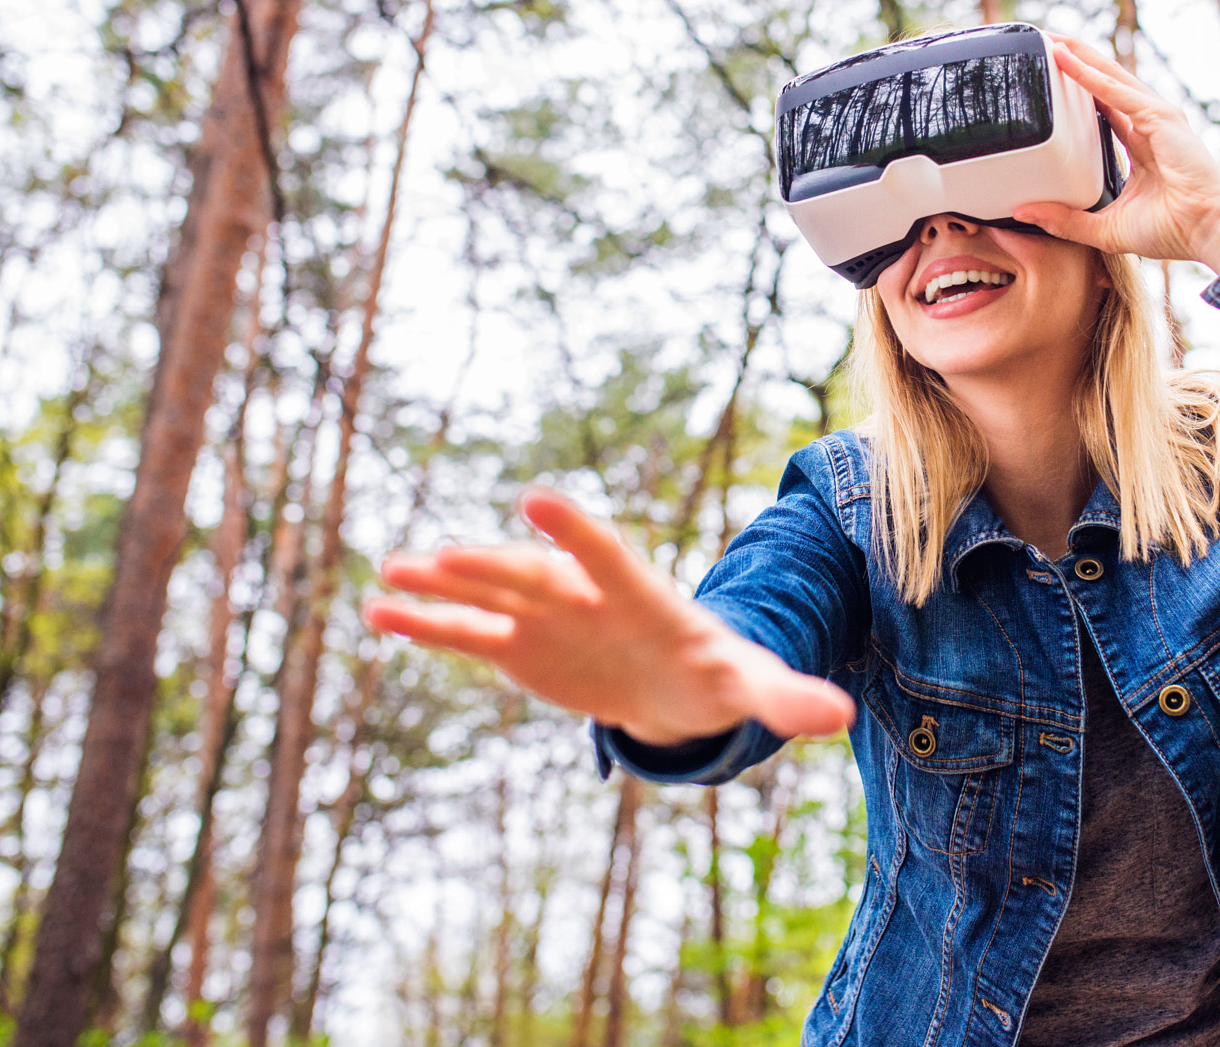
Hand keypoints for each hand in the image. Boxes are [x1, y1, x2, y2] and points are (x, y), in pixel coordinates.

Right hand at [364, 489, 854, 745]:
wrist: (679, 685)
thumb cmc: (718, 675)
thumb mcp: (751, 687)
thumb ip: (786, 696)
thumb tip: (840, 717)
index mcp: (642, 598)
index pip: (608, 558)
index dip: (575, 534)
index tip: (537, 502)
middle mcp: (586, 597)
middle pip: (536, 577)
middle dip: (492, 567)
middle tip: (441, 554)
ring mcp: (547, 619)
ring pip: (490, 598)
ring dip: (443, 589)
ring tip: (392, 577)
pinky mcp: (520, 649)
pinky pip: (468, 637)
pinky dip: (428, 627)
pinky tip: (379, 615)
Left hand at [1013, 35, 1219, 271]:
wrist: (1208, 232)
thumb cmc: (1172, 231)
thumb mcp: (1106, 227)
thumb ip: (1066, 220)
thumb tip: (1024, 212)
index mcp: (1140, 145)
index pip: (1103, 107)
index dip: (1078, 89)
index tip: (1049, 77)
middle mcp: (1148, 125)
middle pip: (1104, 83)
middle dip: (1075, 61)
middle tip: (1043, 42)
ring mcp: (1156, 117)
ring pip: (1109, 76)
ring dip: (1078, 56)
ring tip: (1049, 38)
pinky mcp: (1160, 118)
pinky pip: (1115, 91)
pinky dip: (1089, 74)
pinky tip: (1065, 59)